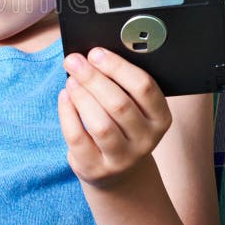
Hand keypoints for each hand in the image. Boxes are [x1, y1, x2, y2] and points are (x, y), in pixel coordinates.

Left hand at [58, 48, 171, 188]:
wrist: (117, 171)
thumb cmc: (121, 125)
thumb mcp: (132, 106)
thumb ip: (120, 83)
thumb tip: (92, 56)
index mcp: (160, 118)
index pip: (144, 88)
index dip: (118, 67)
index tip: (96, 52)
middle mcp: (146, 140)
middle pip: (120, 105)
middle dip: (93, 78)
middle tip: (74, 61)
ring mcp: (122, 158)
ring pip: (101, 125)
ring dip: (82, 97)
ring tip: (70, 80)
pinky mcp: (96, 168)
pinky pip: (78, 138)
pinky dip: (67, 113)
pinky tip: (64, 97)